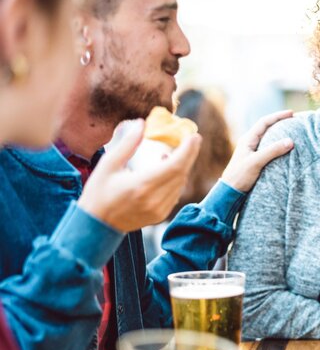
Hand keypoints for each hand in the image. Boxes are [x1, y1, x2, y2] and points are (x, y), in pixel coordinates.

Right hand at [77, 120, 200, 232]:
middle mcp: (154, 199)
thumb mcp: (108, 165)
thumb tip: (141, 124)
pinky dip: (176, 180)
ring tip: (174, 153)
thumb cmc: (98, 193)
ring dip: (182, 167)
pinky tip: (167, 170)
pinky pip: (175, 194)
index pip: (174, 166)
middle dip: (189, 154)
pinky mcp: (160, 216)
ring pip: (180, 184)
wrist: (96, 225)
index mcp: (141, 185)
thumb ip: (128, 144)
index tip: (193, 136)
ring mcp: (159, 210)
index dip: (188, 150)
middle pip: (181, 174)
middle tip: (192, 139)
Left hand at [221, 110, 294, 191]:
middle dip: (279, 122)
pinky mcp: (255, 160)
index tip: (291, 113)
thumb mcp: (256, 162)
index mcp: (247, 139)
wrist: (229, 191)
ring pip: (267, 138)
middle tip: (293, 120)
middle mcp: (249, 142)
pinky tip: (284, 148)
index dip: (278, 116)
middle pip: (266, 128)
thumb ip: (273, 151)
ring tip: (291, 131)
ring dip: (278, 133)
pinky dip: (277, 145)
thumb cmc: (240, 176)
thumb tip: (290, 141)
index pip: (264, 122)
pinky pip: (268, 148)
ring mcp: (252, 151)